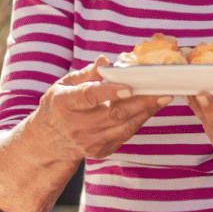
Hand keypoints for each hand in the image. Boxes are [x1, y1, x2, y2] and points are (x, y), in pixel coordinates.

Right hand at [35, 56, 170, 161]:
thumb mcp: (65, 83)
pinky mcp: (99, 151)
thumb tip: (105, 60)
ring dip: (146, 112)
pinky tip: (150, 109)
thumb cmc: (61, 104)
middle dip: (141, 101)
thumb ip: (87, 73)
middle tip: (161, 90)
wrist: (49, 140)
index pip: (89, 96)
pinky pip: (124, 136)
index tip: (130, 86)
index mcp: (65, 103)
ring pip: (123, 127)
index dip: (110, 92)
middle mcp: (76, 126)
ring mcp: (88, 142)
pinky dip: (139, 121)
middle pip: (113, 114)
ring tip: (163, 98)